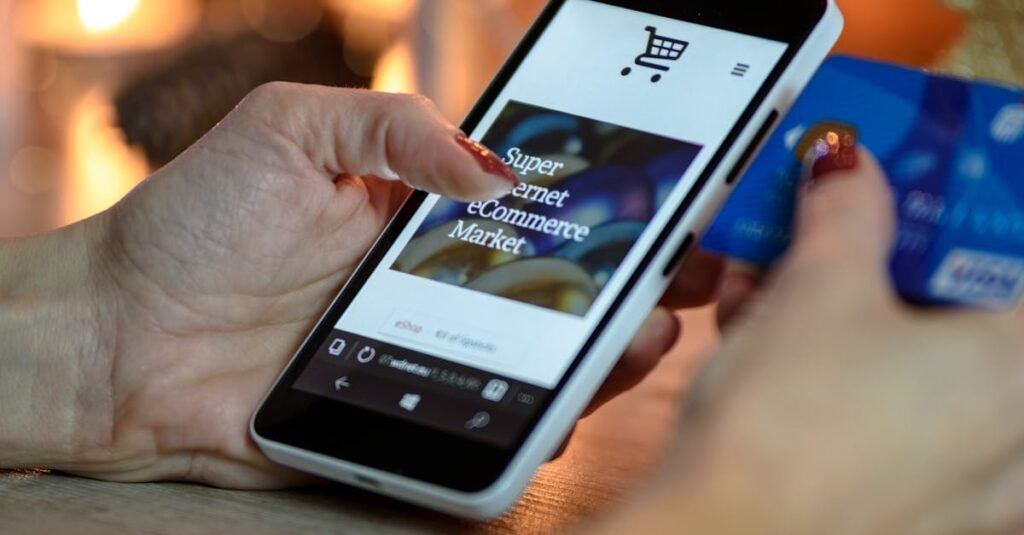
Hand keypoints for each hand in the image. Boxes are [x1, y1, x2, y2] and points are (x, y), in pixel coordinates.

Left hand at [13, 84, 718, 487]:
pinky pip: (486, 423)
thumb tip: (495, 168)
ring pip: (541, 360)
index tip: (666, 201)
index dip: (607, 203)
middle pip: (559, 288)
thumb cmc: (197, 220)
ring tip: (646, 333)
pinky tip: (563, 403)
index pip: (536, 206)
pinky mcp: (407, 411)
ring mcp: (429, 351)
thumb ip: (396, 128)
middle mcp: (439, 282)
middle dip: (635, 282)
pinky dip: (534, 421)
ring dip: (605, 352)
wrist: (120, 336)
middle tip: (688, 275)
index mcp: (424, 211)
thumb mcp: (294, 130)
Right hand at [604, 149, 1023, 533]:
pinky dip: (842, 379)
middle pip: (965, 314)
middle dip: (896, 264)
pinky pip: (891, 421)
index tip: (927, 193)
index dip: (973, 214)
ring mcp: (966, 483)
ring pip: (922, 370)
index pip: (1017, 259)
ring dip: (854, 319)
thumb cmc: (787, 423)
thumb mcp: (816, 291)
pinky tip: (765, 349)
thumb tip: (847, 161)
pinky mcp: (911, 509)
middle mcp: (1012, 434)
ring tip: (773, 291)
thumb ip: (846, 212)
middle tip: (845, 235)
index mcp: (1017, 367)